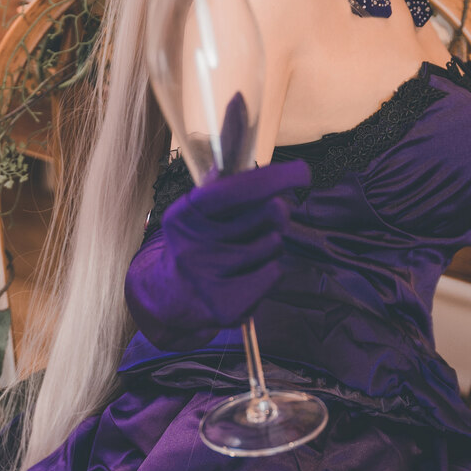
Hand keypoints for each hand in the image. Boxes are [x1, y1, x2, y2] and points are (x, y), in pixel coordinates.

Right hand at [125, 160, 310, 349]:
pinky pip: (274, 273)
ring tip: (245, 256)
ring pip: (275, 244)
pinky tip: (247, 276)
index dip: (272, 178)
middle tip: (261, 222)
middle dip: (275, 214)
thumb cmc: (193, 246)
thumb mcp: (194, 215)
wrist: (168, 300)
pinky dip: (269, 272)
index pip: (234, 191)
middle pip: (269, 213)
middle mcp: (193, 247)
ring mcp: (209, 279)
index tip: (301, 172)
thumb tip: (228, 165)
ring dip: (269, 247)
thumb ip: (217, 192)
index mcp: (186, 216)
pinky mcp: (226, 306)